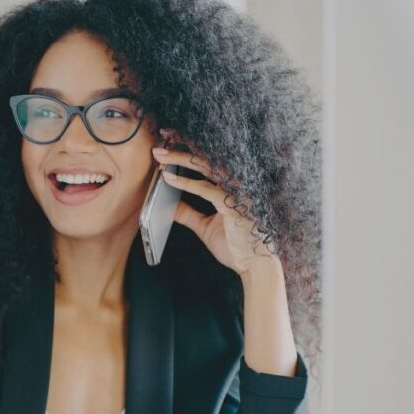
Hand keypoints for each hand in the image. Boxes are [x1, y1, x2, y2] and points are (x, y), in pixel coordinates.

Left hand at [151, 130, 278, 277]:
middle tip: (159, 145)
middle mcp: (236, 186)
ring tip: (160, 157)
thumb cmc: (236, 247)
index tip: (168, 145)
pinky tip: (169, 179)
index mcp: (231, 189)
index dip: (188, 153)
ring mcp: (237, 194)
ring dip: (181, 160)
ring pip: (207, 168)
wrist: (255, 267)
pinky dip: (186, 183)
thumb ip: (188, 214)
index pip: (207, 164)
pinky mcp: (235, 206)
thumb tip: (167, 204)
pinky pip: (207, 190)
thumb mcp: (205, 227)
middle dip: (181, 150)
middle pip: (206, 160)